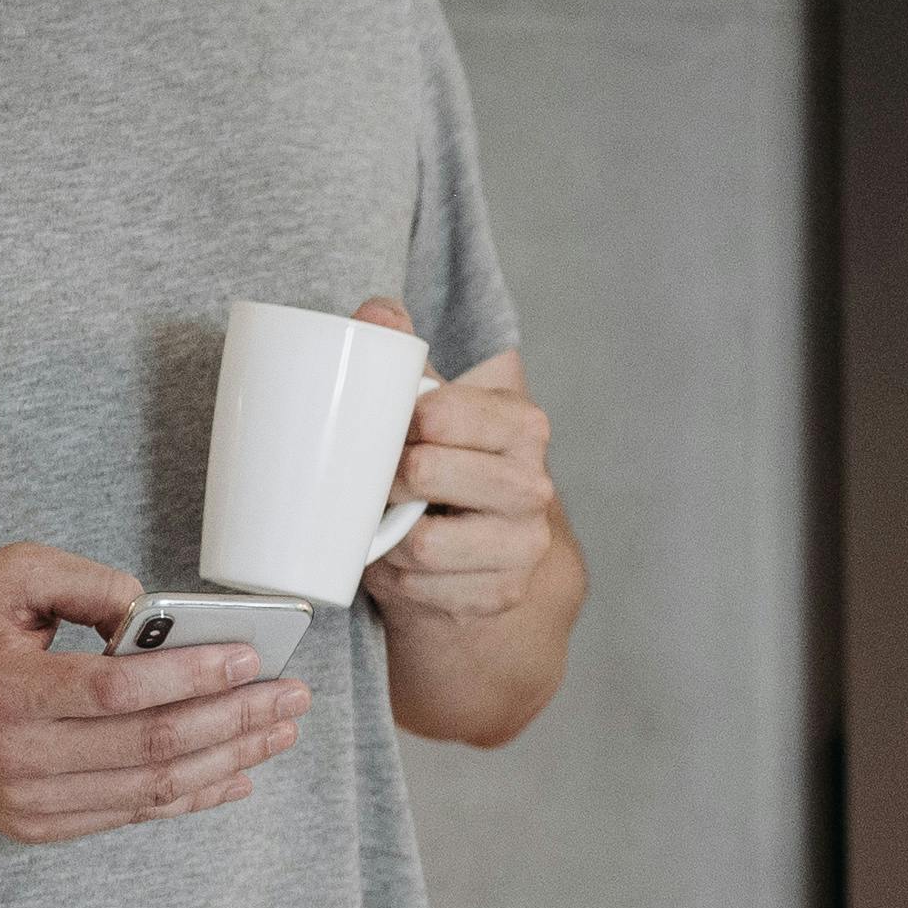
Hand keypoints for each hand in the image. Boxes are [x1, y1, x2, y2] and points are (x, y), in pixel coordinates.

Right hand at [0, 545, 306, 844]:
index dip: (192, 676)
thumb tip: (159, 614)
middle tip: (291, 695)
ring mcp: (27, 802)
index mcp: (4, 691)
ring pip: (151, 790)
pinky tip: (238, 770)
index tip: (252, 656)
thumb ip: (89, 582)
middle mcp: (15, 757)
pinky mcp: (37, 826)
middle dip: (234, 720)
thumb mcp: (9, 576)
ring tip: (278, 729)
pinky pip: (133, 814)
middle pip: (149, 747)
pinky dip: (193, 795)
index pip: (117, 692)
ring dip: (228, 759)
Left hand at [350, 299, 558, 625]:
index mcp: (522, 425)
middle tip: (374, 483)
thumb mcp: (428, 407)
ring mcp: (522, 545)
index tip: (387, 432)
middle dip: (385, 480)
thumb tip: (377, 313)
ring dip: (385, 537)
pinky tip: (399, 564)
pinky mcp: (499, 594)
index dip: (398, 423)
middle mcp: (533, 485)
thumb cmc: (443, 464)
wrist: (479, 552)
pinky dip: (395, 580)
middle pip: (426, 474)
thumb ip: (402, 355)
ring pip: (421, 543)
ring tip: (383, 525)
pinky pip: (421, 589)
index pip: (441, 414)